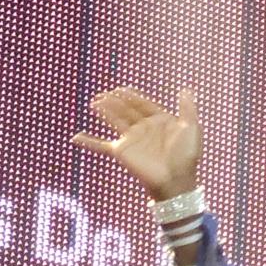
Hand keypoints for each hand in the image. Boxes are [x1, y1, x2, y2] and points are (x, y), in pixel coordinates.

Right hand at [72, 86, 202, 200]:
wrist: (176, 178)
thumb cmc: (186, 156)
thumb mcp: (191, 128)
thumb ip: (187, 108)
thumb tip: (185, 88)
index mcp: (159, 121)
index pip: (142, 103)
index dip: (132, 95)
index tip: (122, 88)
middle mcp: (143, 129)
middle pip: (126, 109)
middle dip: (114, 100)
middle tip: (103, 93)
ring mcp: (131, 139)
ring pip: (114, 120)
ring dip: (104, 111)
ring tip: (94, 102)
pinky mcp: (122, 151)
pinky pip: (101, 145)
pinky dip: (88, 142)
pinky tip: (75, 138)